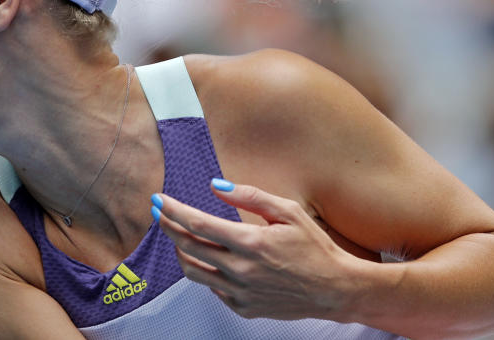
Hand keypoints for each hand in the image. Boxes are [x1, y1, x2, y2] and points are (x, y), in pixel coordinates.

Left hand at [151, 179, 355, 320]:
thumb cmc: (314, 247)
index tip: (159, 199)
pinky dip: (206, 270)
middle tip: (160, 213)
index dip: (173, 210)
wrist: (334, 289)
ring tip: (181, 235)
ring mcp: (240, 292)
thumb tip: (215, 186)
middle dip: (168, 226)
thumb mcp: (288, 212)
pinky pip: (212, 288)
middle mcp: (240, 270)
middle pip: (187, 246)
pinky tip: (213, 258)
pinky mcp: (243, 308)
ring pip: (193, 271)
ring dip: (181, 250)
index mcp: (250, 242)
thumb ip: (249, 196)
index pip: (197, 223)